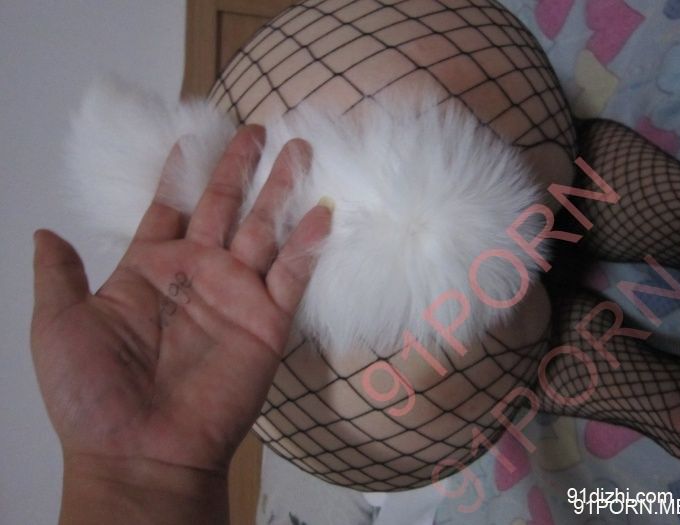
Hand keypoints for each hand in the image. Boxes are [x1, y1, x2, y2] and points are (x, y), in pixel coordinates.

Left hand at [30, 125, 331, 523]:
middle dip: (242, 167)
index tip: (196, 136)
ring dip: (282, 189)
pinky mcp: (267, 321)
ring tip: (299, 149)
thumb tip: (44, 231)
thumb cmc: (93, 394)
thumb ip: (58, 276)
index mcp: (150, 267)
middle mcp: (198, 273)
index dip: (182, 172)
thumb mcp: (59, 327)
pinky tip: (322, 209)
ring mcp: (236, 294)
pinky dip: (309, 242)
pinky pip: (292, 273)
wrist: (140, 453)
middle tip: (262, 129)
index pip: (170, 206)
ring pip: (264, 228)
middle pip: (225, 206)